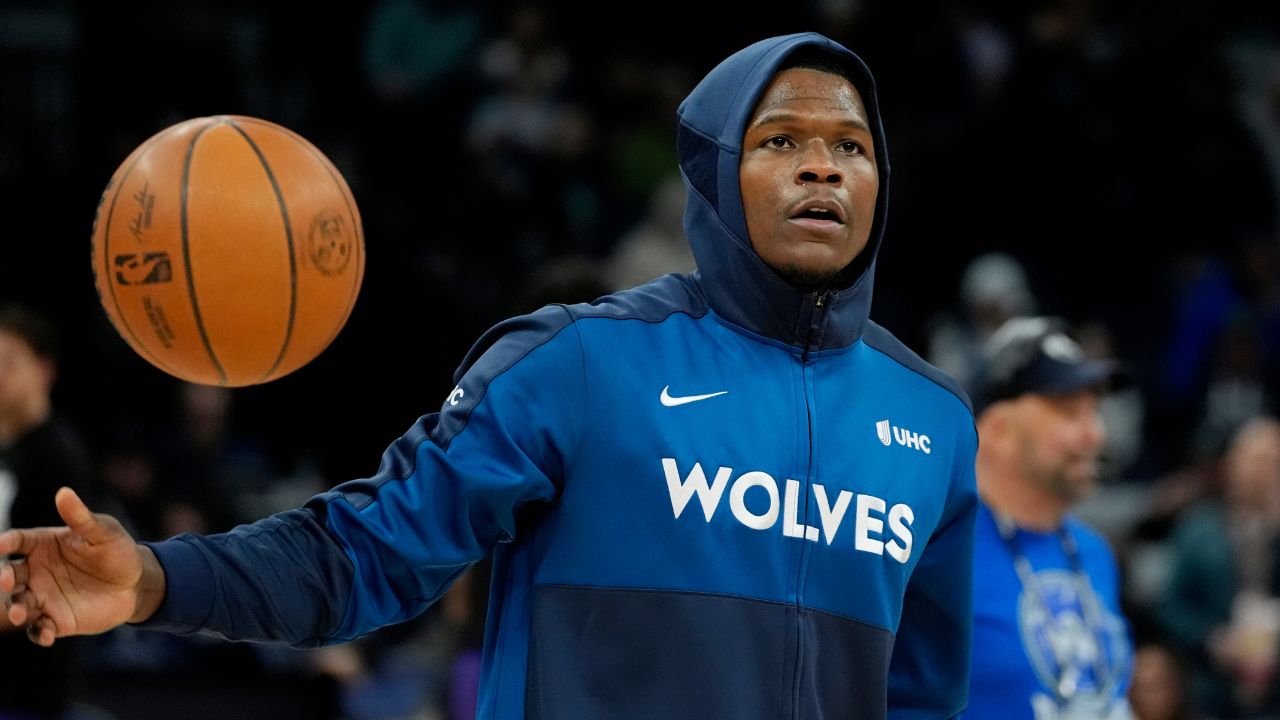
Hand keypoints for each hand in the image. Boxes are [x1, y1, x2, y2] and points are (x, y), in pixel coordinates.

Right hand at [0, 487, 164, 645]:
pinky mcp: (56, 620)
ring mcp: (43, 597)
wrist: (136, 584)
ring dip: (16, 609)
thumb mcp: (104, 532)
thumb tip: (63, 492)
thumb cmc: (117, 551)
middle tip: (4, 580)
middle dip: (3, 578)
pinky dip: (39, 633)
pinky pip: (40, 629)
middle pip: (9, 574)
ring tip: (19, 614)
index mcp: (43, 545)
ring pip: (19, 603)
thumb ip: (81, 518)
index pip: (17, 541)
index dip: (6, 542)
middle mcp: (36, 572)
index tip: (1, 544)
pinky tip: (46, 635)